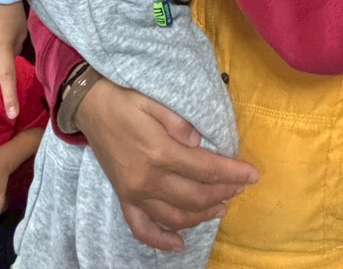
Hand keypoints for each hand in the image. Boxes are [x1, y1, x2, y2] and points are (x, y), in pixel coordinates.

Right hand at [76, 79, 257, 251]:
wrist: (89, 105)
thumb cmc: (125, 98)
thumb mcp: (155, 100)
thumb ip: (179, 122)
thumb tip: (200, 143)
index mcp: (159, 151)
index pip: (206, 169)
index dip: (232, 173)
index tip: (253, 175)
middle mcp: (148, 178)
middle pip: (195, 196)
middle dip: (223, 193)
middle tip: (240, 187)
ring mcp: (134, 192)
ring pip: (175, 216)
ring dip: (202, 215)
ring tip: (221, 206)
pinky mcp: (123, 197)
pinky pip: (142, 228)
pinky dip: (161, 240)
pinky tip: (178, 244)